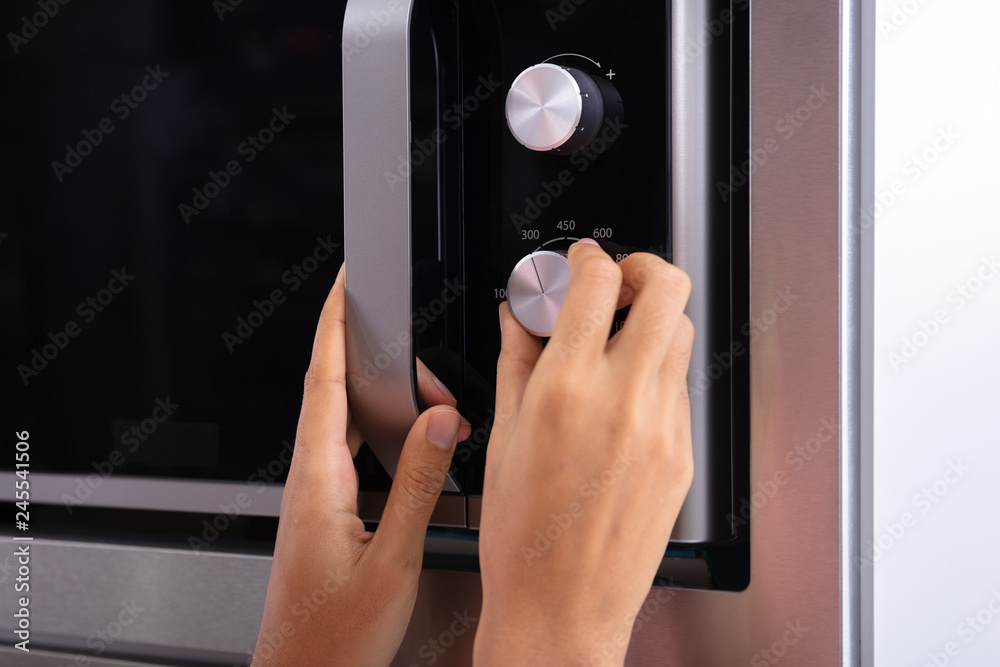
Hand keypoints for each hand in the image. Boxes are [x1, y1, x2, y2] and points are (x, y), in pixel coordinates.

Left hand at [252, 265, 470, 666]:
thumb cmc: (332, 639)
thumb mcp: (390, 560)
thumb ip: (418, 487)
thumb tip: (438, 422)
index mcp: (316, 481)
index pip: (322, 380)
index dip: (333, 324)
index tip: (347, 281)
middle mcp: (309, 481)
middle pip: (335, 392)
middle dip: (372, 356)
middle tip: (413, 346)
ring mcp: (315, 499)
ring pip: (345, 423)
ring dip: (379, 395)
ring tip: (419, 385)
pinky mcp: (327, 515)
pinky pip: (352, 453)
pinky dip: (380, 433)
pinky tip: (406, 441)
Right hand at [474, 241, 694, 666]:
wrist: (562, 608)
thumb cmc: (524, 538)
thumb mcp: (504, 439)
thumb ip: (517, 364)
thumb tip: (520, 321)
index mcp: (568, 390)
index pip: (599, 282)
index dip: (590, 257)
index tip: (580, 262)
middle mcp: (625, 401)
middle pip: (668, 290)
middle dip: (642, 269)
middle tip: (616, 283)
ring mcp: (663, 429)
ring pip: (681, 336)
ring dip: (653, 321)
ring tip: (617, 342)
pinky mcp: (683, 456)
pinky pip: (680, 390)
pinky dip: (656, 374)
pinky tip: (624, 399)